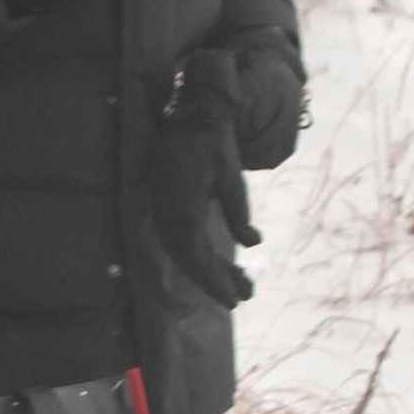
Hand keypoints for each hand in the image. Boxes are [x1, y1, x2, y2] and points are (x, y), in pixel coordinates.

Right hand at [151, 50, 261, 306]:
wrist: (192, 113)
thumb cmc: (214, 141)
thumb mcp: (231, 176)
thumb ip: (238, 212)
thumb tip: (252, 243)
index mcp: (180, 203)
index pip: (193, 252)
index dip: (212, 279)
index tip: (235, 300)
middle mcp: (165, 208)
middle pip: (186, 256)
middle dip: (213, 279)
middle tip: (244, 296)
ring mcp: (161, 206)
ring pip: (184, 249)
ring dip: (211, 268)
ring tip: (244, 284)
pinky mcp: (165, 204)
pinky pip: (181, 236)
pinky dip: (203, 252)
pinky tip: (228, 263)